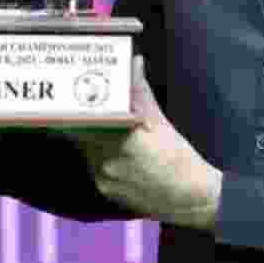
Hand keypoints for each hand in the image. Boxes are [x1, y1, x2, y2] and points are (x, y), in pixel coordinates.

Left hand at [71, 57, 222, 230]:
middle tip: (84, 103)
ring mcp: (104, 178)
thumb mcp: (162, 123)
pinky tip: (112, 149)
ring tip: (103, 125)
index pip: (85, 120)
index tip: (73, 94)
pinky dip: (98, 154)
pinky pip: (93, 166)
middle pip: (82, 134)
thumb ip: (141, 93)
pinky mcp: (105, 191)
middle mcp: (107, 161)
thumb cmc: (180, 158)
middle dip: (84, 119)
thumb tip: (134, 63)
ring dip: (90, 137)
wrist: (190, 199)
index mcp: (122, 140)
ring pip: (86, 150)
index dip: (77, 107)